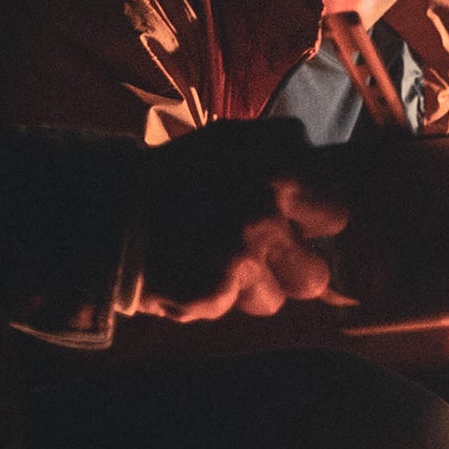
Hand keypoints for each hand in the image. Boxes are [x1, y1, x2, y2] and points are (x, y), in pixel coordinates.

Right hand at [130, 119, 349, 321]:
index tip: (295, 220)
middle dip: (290, 270)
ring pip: (273, 300)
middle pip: (314, 277)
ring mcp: (239, 262)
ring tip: (217, 261)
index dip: (314, 221)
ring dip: (250, 288)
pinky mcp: (210, 296)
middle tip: (262, 255)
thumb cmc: (181, 169)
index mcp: (281, 173)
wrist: (111, 204)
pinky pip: (228, 310)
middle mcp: (266, 219)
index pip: (337, 214)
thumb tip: (326, 173)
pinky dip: (211, 297)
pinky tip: (190, 272)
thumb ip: (287, 151)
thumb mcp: (237, 139)